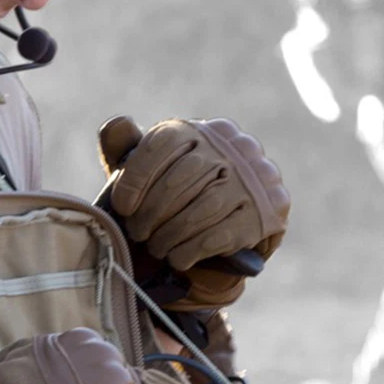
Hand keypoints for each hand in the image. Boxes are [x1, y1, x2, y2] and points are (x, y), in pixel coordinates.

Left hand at [100, 117, 289, 308]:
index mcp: (198, 131)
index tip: (122, 207)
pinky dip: (193, 248)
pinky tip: (177, 258)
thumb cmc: (177, 197)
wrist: (228, 231)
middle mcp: (232, 146)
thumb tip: (116, 126)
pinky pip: (223, 233)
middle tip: (137, 233)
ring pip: (204, 207)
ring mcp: (254, 179)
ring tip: (156, 247)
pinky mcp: (267, 213)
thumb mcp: (149, 172)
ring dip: (171, 233)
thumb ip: (127, 150)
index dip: (136, 177)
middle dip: (152, 211)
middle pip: (183, 176)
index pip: (163, 142)